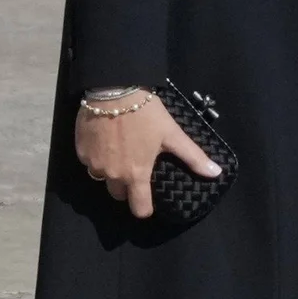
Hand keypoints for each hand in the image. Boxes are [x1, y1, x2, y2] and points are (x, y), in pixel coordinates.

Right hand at [76, 91, 221, 217]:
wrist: (113, 89)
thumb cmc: (145, 113)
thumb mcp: (172, 133)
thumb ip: (193, 156)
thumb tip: (216, 174)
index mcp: (135, 174)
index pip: (139, 209)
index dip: (145, 206)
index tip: (148, 196)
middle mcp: (112, 175)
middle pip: (119, 194)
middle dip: (127, 185)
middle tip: (136, 164)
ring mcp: (93, 165)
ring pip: (102, 177)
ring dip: (111, 169)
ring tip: (121, 148)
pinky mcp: (80, 152)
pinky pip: (89, 161)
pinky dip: (97, 155)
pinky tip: (106, 138)